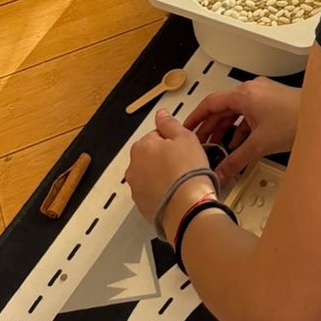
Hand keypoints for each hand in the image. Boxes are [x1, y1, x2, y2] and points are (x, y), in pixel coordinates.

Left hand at [125, 106, 213, 228]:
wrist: (186, 206)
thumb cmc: (187, 170)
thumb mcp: (184, 137)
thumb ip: (169, 123)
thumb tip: (160, 114)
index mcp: (142, 146)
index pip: (156, 135)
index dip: (172, 140)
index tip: (182, 147)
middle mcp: (133, 166)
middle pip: (150, 155)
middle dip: (164, 157)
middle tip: (183, 163)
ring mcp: (135, 187)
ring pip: (149, 174)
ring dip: (160, 174)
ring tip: (180, 180)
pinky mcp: (140, 204)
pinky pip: (150, 192)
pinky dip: (160, 191)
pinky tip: (174, 192)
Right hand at [184, 77, 300, 184]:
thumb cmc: (295, 120)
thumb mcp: (259, 144)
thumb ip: (235, 161)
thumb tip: (220, 173)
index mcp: (245, 94)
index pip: (211, 102)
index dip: (196, 116)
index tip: (186, 128)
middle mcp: (252, 89)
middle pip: (222, 106)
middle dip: (210, 126)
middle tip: (199, 142)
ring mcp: (263, 94)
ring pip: (236, 110)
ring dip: (226, 127)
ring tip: (217, 145)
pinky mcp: (272, 101)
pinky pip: (249, 112)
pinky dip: (241, 127)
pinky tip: (240, 144)